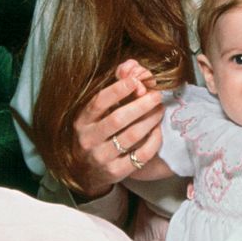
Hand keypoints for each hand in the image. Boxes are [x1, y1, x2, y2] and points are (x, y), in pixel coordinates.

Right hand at [71, 59, 163, 197]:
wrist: (84, 173)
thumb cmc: (94, 134)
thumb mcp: (94, 116)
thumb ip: (111, 93)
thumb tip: (131, 67)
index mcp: (82, 121)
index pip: (99, 102)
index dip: (118, 90)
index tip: (136, 80)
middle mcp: (88, 140)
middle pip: (118, 119)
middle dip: (141, 105)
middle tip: (157, 95)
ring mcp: (101, 158)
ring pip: (131, 136)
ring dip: (150, 120)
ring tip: (160, 110)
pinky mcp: (115, 172)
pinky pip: (140, 156)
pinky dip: (153, 141)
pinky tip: (158, 131)